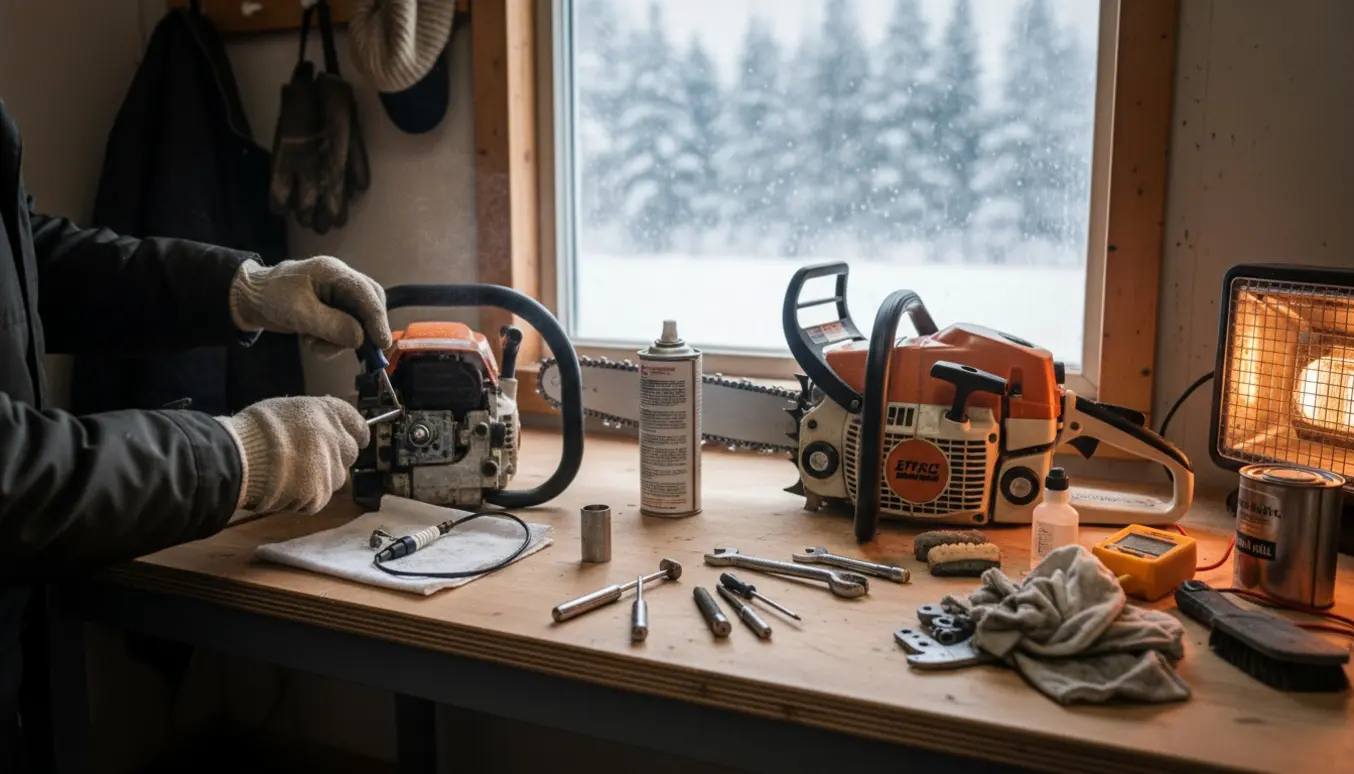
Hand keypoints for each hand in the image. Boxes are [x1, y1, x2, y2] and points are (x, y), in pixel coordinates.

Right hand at [216, 396, 368, 514]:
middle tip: (310, 461)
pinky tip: (284, 490)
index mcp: (329, 413)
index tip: (352, 440)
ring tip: (291, 477)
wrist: (240, 457)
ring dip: (319, 479)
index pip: (358, 425)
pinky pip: (318, 499)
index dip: (355, 434)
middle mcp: (337, 439)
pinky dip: (304, 498)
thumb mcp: (288, 409)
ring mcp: (331, 469)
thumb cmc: (256, 429)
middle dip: (335, 457)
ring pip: (335, 478)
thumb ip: (312, 419)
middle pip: (350, 453)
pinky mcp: (320, 494)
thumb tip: (320, 427)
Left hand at [229, 256, 391, 358]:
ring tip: (314, 344)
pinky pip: (344, 329)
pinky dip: (330, 341)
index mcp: (334, 273)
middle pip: (369, 305)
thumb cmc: (272, 298)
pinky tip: (311, 340)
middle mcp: (341, 282)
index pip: (367, 293)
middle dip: (365, 330)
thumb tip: (360, 339)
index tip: (382, 343)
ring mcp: (337, 297)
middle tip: (361, 351)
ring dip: (339, 340)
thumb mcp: (299, 313)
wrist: (250, 299)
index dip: (377, 319)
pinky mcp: (331, 311)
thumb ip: (331, 325)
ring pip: (357, 321)